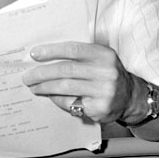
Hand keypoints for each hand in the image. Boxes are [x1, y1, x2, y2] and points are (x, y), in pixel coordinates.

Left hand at [22, 41, 139, 123]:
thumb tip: (43, 57)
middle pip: (66, 70)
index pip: (73, 49)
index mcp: (103, 55)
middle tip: (27, 76)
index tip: (33, 54)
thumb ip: (78, 55)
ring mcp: (103, 91)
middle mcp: (105, 72)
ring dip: (45, 87)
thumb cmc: (107, 74)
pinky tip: (51, 97)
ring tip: (34, 87)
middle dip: (42, 73)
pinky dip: (57, 99)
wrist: (130, 97)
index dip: (51, 51)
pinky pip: (71, 103)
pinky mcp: (99, 108)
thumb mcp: (99, 58)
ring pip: (65, 88)